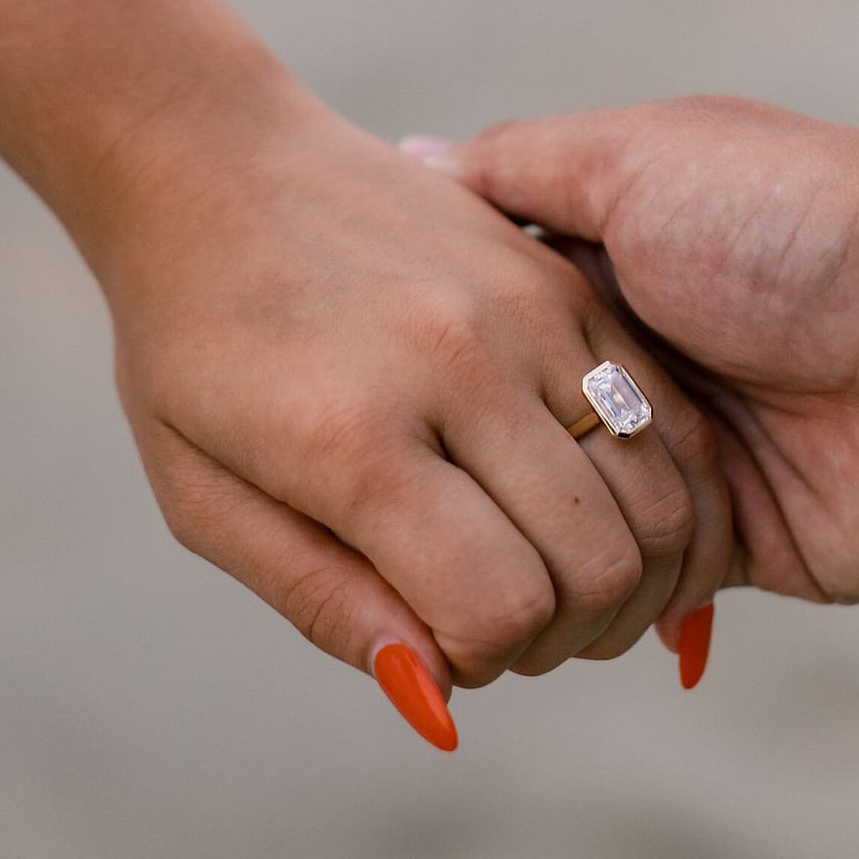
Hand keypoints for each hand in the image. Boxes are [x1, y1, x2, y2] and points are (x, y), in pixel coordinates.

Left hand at [92, 88, 730, 745]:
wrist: (217, 164)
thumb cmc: (191, 344)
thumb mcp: (205, 498)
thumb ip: (323, 602)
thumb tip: (438, 695)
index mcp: (354, 436)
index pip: (497, 612)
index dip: (480, 660)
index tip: (436, 634)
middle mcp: (458, 367)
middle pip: (594, 569)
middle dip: (560, 633)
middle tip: (497, 610)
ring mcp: (527, 312)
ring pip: (653, 499)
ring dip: (620, 569)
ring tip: (546, 561)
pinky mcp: (564, 280)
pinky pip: (667, 414)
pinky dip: (657, 488)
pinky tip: (598, 505)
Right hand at [426, 97, 858, 607]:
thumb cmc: (799, 223)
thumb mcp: (638, 159)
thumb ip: (522, 168)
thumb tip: (412, 159)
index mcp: (613, 271)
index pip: (479, 332)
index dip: (419, 362)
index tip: (346, 391)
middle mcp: (642, 366)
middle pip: (511, 439)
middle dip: (465, 476)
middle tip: (383, 509)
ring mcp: (691, 458)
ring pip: (568, 525)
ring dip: (535, 546)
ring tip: (470, 567)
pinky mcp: (740, 541)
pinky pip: (646, 589)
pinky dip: (608, 599)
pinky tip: (557, 602)